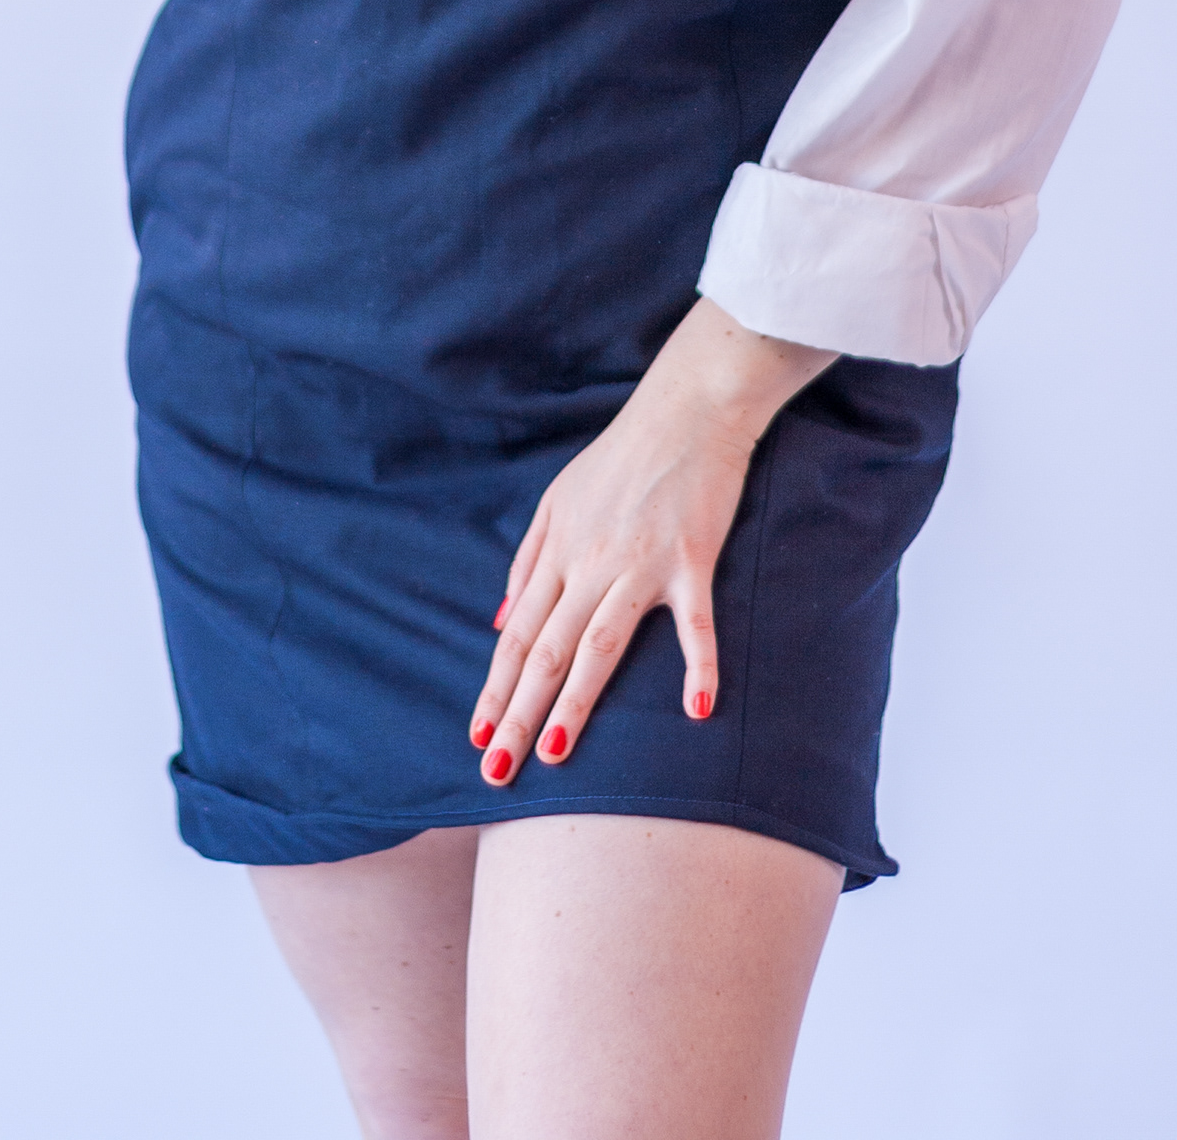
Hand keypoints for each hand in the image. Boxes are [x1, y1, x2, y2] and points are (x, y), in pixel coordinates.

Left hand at [467, 299, 835, 784]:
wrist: (687, 407)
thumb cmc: (622, 454)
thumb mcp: (556, 498)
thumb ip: (527, 560)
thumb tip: (499, 621)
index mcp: (557, 551)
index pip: (518, 635)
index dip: (496, 689)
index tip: (478, 736)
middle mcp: (589, 563)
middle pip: (546, 650)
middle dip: (519, 714)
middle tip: (498, 769)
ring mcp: (640, 564)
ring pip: (599, 645)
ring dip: (575, 701)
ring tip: (555, 752)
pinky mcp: (690, 559)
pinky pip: (693, 622)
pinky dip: (697, 665)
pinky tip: (695, 709)